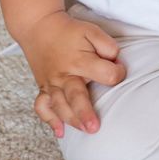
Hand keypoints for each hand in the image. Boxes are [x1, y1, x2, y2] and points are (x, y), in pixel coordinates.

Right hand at [17, 11, 125, 137]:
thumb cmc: (69, 31)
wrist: (39, 28)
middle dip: (85, 113)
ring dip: (71, 120)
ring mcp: (52, 83)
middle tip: (95, 128)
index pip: (106, 74)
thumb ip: (108, 46)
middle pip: (76, 96)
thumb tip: (116, 62)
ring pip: (60, 105)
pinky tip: (59, 132)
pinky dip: (49, 120)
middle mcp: (64, 75)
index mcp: (79, 60)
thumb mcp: (92, 31)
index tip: (119, 69)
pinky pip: (42, 107)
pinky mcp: (43, 88)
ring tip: (85, 130)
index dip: (118, 73)